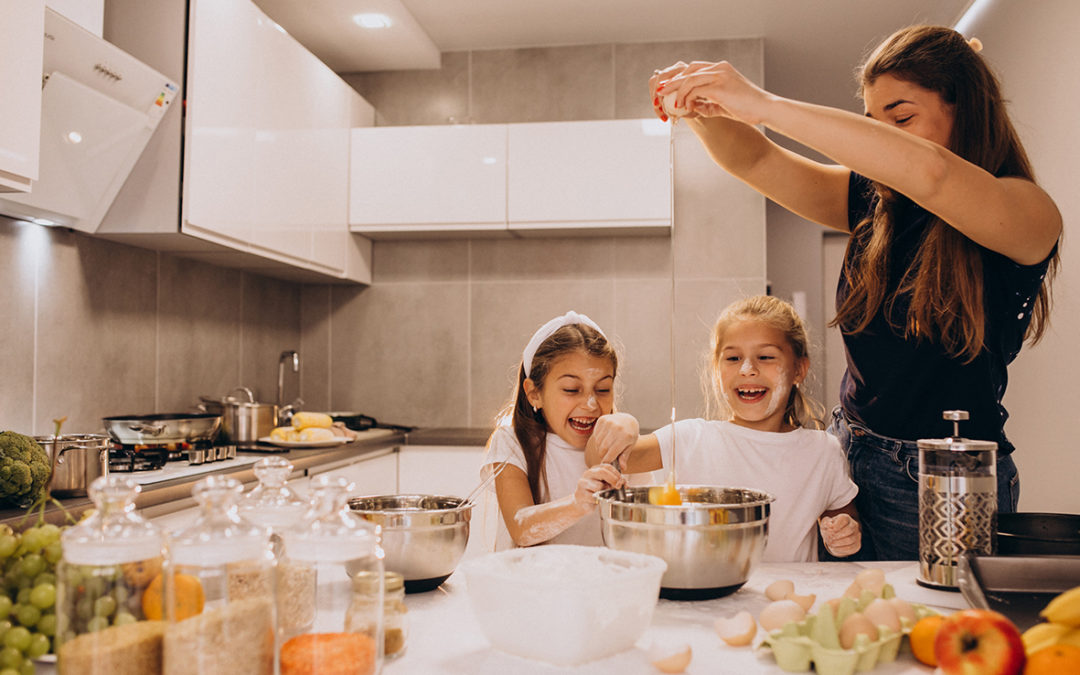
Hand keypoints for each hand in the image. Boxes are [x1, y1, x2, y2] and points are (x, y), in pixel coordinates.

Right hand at [573, 463, 623, 509]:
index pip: (607, 466)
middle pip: (602, 472)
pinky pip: (594, 497)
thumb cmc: (595, 493)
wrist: (582, 504)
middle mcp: (587, 474)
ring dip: (604, 492)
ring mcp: (583, 484)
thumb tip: (625, 483)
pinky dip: (598, 500)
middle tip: (618, 486)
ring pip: (598, 486)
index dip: (616, 473)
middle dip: (613, 479)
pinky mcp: (580, 494)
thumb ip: (615, 482)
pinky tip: (596, 501)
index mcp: (594, 470)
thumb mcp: (606, 485)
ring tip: (603, 496)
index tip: (621, 481)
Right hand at [587, 412, 639, 469]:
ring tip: (605, 447)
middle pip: (603, 448)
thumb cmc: (629, 434)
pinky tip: (603, 439)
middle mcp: (616, 429)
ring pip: (598, 442)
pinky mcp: (602, 420)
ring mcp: (608, 423)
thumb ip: (625, 456)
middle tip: (606, 455)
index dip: (607, 461)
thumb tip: (622, 468)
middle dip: (603, 454)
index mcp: (625, 437)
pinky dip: (598, 440)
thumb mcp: (630, 445)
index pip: (611, 453)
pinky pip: (595, 435)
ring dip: (599, 447)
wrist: (627, 419)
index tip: (606, 464)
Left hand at [650, 60, 770, 124]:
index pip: (695, 68)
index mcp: (722, 68)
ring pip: (689, 79)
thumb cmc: (748, 108)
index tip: (669, 86)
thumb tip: (693, 107)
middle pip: (688, 70)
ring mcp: (720, 75)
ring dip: (678, 92)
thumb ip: (707, 103)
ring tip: (673, 104)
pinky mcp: (719, 86)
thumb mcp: (723, 104)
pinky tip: (687, 108)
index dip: (680, 77)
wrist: (765, 109)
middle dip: (673, 81)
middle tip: (661, 91)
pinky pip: (695, 90)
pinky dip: (687, 99)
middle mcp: (720, 68)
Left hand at [820, 513, 861, 556]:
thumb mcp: (825, 524)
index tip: (828, 529)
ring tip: (830, 543)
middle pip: (849, 529)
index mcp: (845, 518)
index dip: (836, 525)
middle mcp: (853, 525)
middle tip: (829, 538)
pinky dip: (840, 548)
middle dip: (837, 535)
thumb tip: (829, 525)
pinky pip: (850, 548)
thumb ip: (825, 522)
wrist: (833, 538)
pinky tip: (833, 547)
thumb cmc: (829, 529)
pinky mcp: (856, 545)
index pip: (844, 519)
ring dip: (838, 542)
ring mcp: (857, 536)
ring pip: (850, 539)